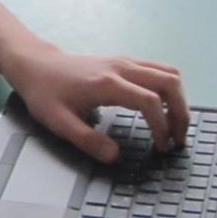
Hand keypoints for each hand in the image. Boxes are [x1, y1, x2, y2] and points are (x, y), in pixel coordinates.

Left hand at [11, 48, 188, 161]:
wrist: (36, 65)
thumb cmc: (45, 94)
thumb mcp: (59, 122)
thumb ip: (87, 141)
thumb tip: (114, 156)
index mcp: (107, 84)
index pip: (149, 101)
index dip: (161, 126)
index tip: (160, 146)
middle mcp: (121, 68)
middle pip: (169, 82)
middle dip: (180, 112)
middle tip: (177, 138)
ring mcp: (124, 61)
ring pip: (169, 72)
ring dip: (179, 99)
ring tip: (174, 125)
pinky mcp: (124, 61)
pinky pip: (159, 69)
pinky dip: (169, 88)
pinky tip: (163, 108)